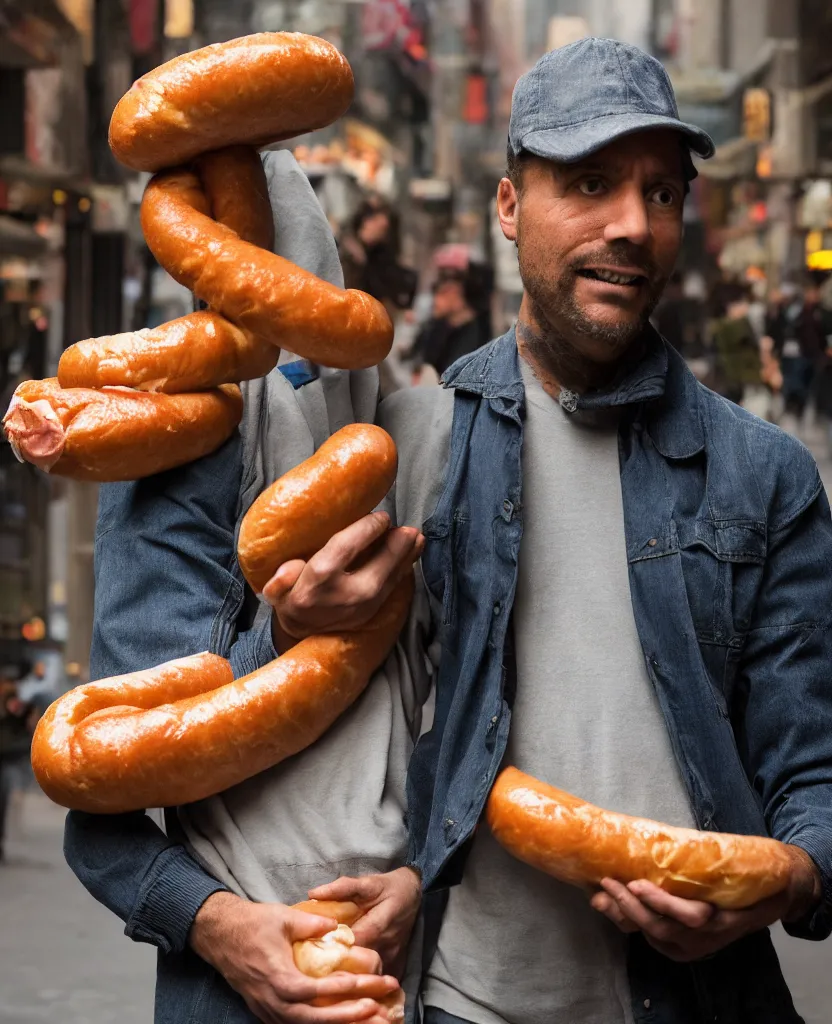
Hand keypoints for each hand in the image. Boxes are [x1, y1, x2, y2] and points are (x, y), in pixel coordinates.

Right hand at [189, 892, 398, 1023]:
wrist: (221, 935)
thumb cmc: (252, 924)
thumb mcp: (284, 917)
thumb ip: (312, 922)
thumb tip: (337, 926)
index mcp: (277, 978)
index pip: (312, 991)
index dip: (338, 990)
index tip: (364, 986)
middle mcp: (273, 1001)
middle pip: (313, 1019)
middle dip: (346, 1015)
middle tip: (375, 1008)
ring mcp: (268, 1010)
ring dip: (335, 1022)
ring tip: (365, 1017)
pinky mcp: (267, 1011)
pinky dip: (318, 1023)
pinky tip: (339, 1019)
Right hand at [263, 512, 423, 651]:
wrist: (300, 633)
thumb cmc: (290, 598)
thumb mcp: (276, 589)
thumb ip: (279, 580)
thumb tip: (292, 567)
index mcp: (318, 581)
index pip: (345, 548)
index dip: (366, 529)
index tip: (380, 516)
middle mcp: (345, 594)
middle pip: (378, 565)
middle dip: (396, 545)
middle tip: (410, 528)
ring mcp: (362, 607)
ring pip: (390, 578)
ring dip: (406, 557)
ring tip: (418, 539)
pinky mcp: (372, 613)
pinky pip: (392, 588)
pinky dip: (403, 571)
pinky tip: (412, 557)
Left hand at [308, 867, 421, 977]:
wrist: (415, 893)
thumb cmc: (388, 887)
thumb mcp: (367, 882)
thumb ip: (342, 888)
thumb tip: (312, 893)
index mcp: (378, 924)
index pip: (354, 943)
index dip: (334, 949)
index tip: (313, 953)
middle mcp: (387, 944)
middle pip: (360, 964)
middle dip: (339, 967)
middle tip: (316, 969)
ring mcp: (393, 956)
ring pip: (370, 974)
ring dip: (352, 976)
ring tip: (329, 978)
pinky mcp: (397, 963)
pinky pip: (379, 977)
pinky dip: (365, 980)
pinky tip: (350, 982)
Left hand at [590, 845, 821, 963]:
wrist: (770, 902)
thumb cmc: (752, 877)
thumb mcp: (741, 869)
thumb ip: (712, 861)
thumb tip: (675, 839)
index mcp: (723, 918)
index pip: (690, 917)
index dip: (662, 903)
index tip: (637, 884)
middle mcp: (707, 938)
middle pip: (662, 928)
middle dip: (631, 906)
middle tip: (608, 882)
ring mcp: (693, 947)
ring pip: (653, 935)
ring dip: (623, 915)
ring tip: (599, 895)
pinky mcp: (680, 949)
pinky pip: (652, 939)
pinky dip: (629, 923)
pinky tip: (610, 907)